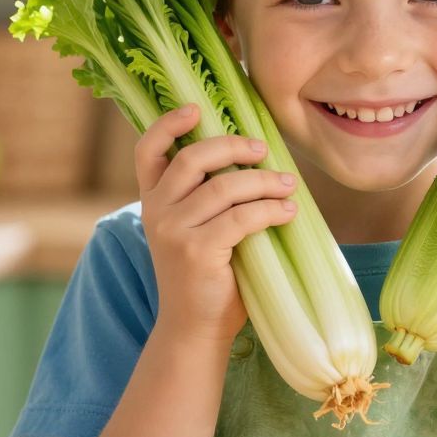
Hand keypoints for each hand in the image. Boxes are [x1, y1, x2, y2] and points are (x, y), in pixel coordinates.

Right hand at [134, 105, 298, 346]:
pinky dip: (270, 210)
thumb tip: (252, 159)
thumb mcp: (194, 231)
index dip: (169, 124)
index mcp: (153, 201)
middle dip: (233, 146)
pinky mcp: (196, 250)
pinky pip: (241, 217)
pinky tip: (288, 211)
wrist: (194, 328)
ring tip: (289, 185)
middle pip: (193, 158)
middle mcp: (157, 211)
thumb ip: (205, 199)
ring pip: (224, 187)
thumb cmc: (206, 277)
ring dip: (264, 182)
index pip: (147, 150)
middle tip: (263, 150)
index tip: (196, 108)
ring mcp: (174, 231)